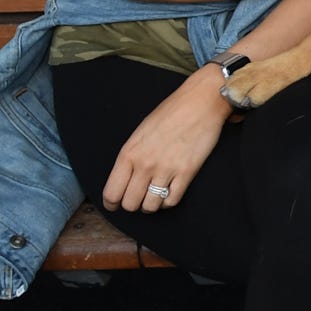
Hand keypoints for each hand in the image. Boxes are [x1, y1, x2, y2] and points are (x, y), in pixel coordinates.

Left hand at [101, 76, 230, 213]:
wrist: (199, 103)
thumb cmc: (170, 113)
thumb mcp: (140, 132)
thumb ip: (131, 156)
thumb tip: (125, 179)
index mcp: (129, 152)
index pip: (112, 192)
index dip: (111, 203)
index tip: (115, 204)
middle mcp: (145, 164)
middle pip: (130, 204)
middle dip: (132, 204)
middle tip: (138, 197)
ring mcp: (166, 170)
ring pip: (150, 206)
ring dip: (151, 205)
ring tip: (154, 196)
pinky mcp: (186, 173)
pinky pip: (171, 201)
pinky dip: (168, 201)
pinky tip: (169, 191)